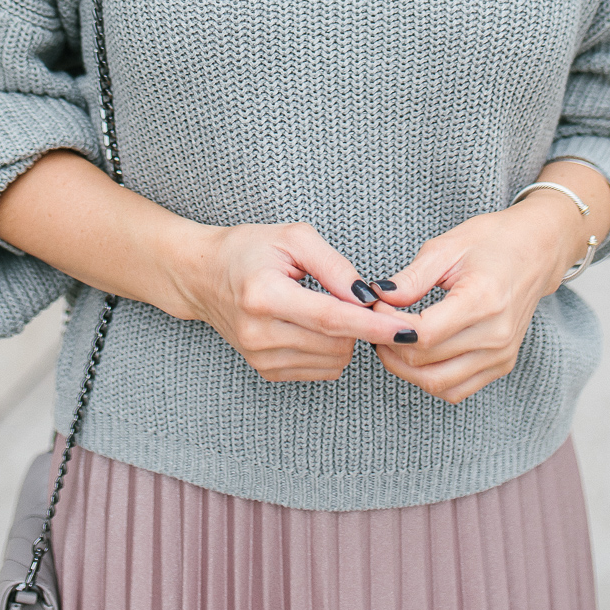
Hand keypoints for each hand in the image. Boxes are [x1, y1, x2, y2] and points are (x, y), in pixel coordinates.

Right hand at [174, 220, 421, 383]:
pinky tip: (315, 325)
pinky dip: (330, 349)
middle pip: (337, 343)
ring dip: (346, 337)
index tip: (406, 328)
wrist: (203, 276)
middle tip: (354, 296)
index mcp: (264, 295)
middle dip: (360, 324)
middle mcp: (259, 334)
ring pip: (333, 361)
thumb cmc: (249, 249)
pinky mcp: (265, 371)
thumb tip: (368, 297)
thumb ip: (334, 265)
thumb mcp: (293, 238)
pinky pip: (321, 370)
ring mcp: (260, 358)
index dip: (373, 325)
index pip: (331, 319)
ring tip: (328, 306)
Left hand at [366, 195, 588, 405]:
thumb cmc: (492, 242)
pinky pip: (457, 389)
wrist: (536, 251)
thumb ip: (412, 277)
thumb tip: (378, 299)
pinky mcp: (502, 365)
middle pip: (426, 362)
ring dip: (405, 368)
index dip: (390, 325)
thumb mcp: (447, 247)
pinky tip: (417, 354)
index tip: (377, 307)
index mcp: (483, 299)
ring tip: (390, 341)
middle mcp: (496, 335)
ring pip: (438, 383)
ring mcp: (502, 355)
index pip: (425, 334)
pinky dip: (430, 377)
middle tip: (376, 323)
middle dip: (390, 346)